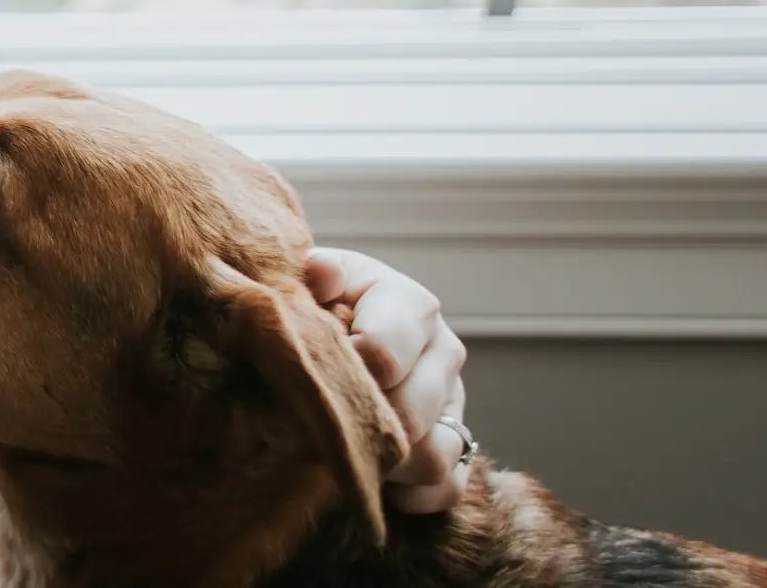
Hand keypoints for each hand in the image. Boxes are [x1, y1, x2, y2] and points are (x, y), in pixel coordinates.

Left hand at [305, 247, 471, 514]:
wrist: (330, 327)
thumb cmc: (316, 303)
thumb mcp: (310, 277)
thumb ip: (315, 275)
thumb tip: (320, 273)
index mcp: (408, 303)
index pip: (388, 352)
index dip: (349, 374)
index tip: (315, 379)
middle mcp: (442, 350)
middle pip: (411, 412)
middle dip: (362, 425)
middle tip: (320, 425)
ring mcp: (453, 400)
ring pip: (433, 455)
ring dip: (384, 464)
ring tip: (345, 450)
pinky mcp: (457, 444)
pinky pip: (447, 487)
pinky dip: (408, 494)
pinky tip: (373, 478)